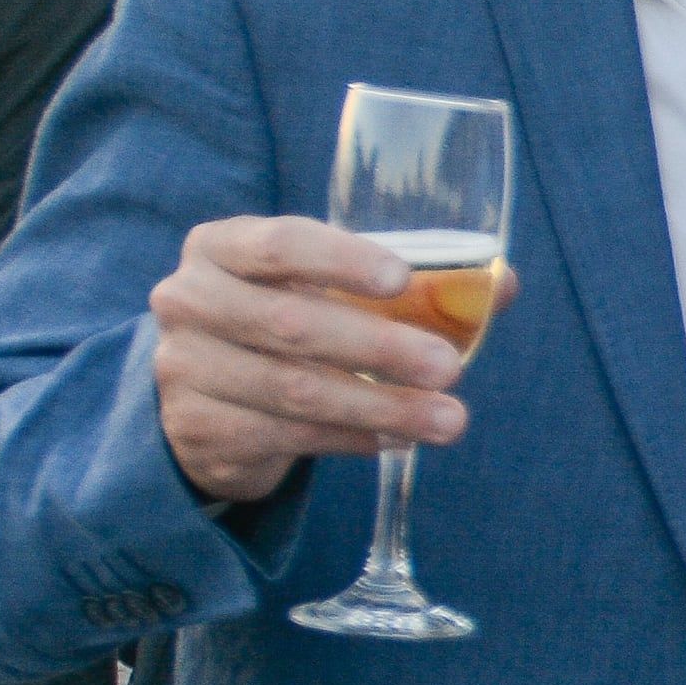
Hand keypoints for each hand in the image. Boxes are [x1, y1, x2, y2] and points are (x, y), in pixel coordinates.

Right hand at [148, 215, 501, 506]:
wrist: (206, 394)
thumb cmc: (288, 320)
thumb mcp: (332, 291)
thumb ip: (414, 284)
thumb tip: (500, 284)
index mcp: (221, 247)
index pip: (280, 243)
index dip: (342, 259)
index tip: (402, 279)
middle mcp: (189, 300)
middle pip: (291, 323)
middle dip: (380, 348)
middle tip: (450, 367)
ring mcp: (185, 367)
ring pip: (295, 390)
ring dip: (382, 407)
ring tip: (450, 420)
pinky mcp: (199, 428)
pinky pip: (289, 436)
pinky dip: (353, 439)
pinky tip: (400, 441)